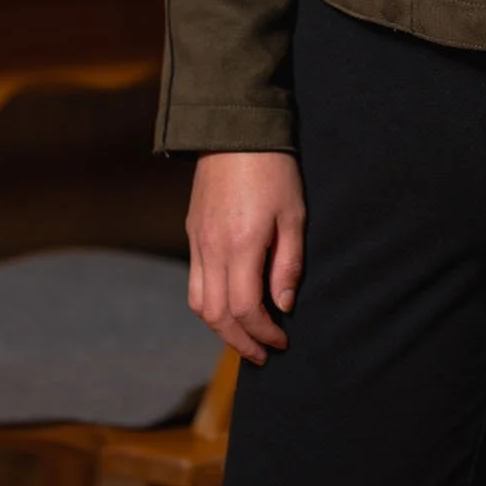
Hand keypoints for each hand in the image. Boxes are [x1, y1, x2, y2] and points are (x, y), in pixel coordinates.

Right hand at [186, 151, 305, 363]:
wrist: (234, 130)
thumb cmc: (273, 168)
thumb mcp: (293, 213)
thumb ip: (287, 263)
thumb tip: (283, 306)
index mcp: (241, 246)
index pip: (245, 309)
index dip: (263, 333)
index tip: (282, 342)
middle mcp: (212, 250)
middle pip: (217, 316)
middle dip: (240, 342)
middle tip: (263, 355)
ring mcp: (198, 242)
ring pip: (199, 304)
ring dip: (221, 329)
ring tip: (245, 338)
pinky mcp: (192, 233)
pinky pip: (194, 283)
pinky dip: (208, 306)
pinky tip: (227, 307)